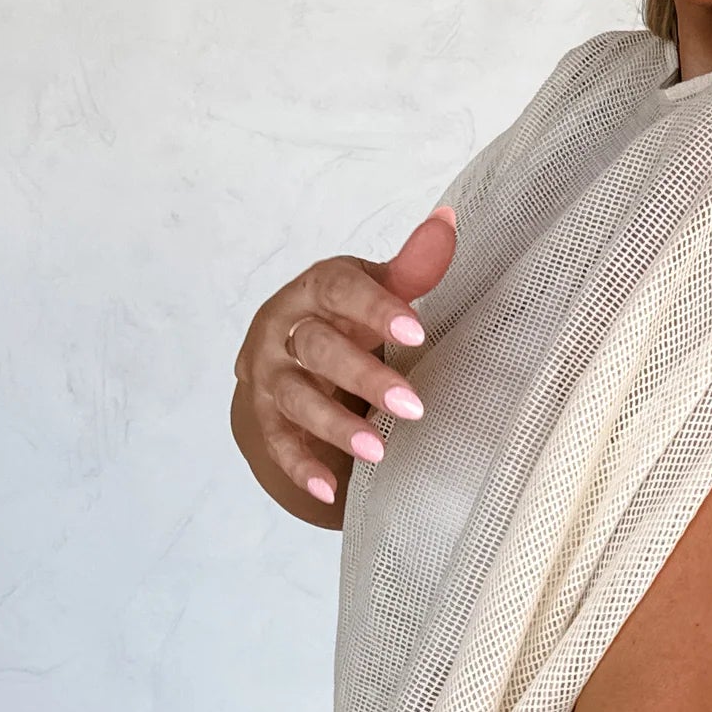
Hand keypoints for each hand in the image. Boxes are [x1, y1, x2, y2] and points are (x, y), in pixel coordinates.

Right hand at [233, 205, 457, 510]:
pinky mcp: (264, 417)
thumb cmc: (343, 316)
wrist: (287, 353)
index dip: (376, 310)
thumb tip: (447, 221)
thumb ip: (411, 268)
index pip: (340, 292)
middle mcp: (283, 328)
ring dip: (336, 426)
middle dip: (363, 376)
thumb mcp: (375, 290)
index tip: (417, 333)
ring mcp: (269, 375)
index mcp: (315, 289)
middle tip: (414, 406)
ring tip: (379, 451)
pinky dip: (302, 467)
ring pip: (296, 399)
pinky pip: (279, 443)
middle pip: (316, 348)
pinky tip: (329, 490)